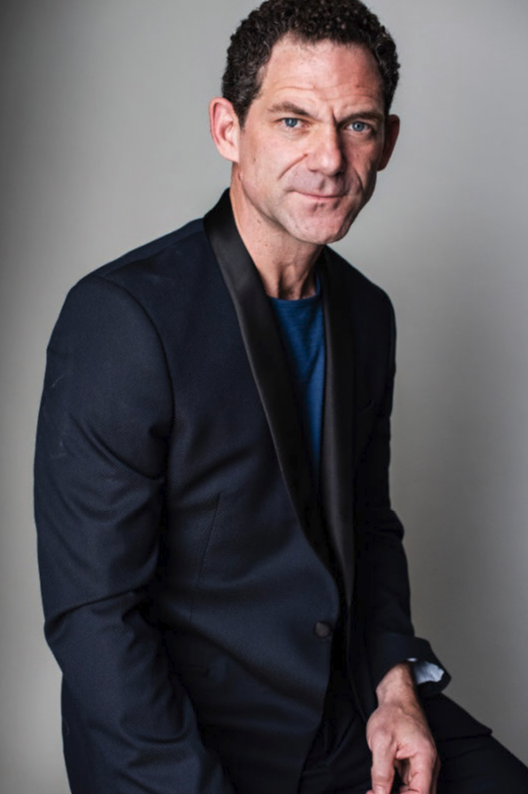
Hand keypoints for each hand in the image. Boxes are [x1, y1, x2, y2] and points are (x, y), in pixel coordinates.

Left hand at [366, 663, 439, 793]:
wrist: (397, 696)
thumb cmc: (392, 713)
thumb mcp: (381, 742)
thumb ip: (381, 772)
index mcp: (425, 759)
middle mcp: (429, 764)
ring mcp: (423, 764)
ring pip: (414, 791)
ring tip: (375, 792)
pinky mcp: (415, 763)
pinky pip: (410, 784)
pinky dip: (397, 788)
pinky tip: (382, 786)